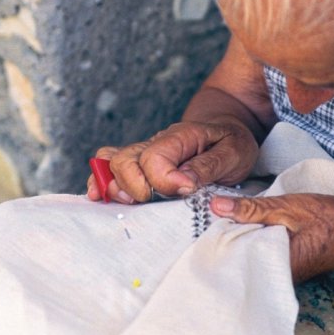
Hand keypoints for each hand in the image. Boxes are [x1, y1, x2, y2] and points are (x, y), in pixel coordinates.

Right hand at [87, 117, 258, 202]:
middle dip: (135, 188)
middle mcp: (156, 142)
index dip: (164, 181)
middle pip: (125, 161)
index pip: (155, 159)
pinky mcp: (140, 163)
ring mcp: (145, 152)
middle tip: (154, 201)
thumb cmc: (232, 143)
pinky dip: (101, 180)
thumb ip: (208, 166)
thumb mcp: (233, 153)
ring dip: (114, 186)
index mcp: (180, 137)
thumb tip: (183, 182)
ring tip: (128, 203)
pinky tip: (100, 196)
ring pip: (112, 162)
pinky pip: (109, 165)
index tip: (186, 191)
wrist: (228, 132)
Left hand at [209, 193, 333, 283]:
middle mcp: (276, 277)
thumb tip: (215, 205)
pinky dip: (251, 245)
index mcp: (276, 265)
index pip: (233, 259)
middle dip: (223, 245)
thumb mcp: (291, 207)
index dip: (215, 244)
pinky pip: (259, 259)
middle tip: (205, 224)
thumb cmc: (333, 220)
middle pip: (238, 262)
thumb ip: (253, 208)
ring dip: (237, 243)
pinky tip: (243, 231)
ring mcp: (281, 275)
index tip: (197, 230)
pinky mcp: (285, 269)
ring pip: (248, 260)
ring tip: (221, 225)